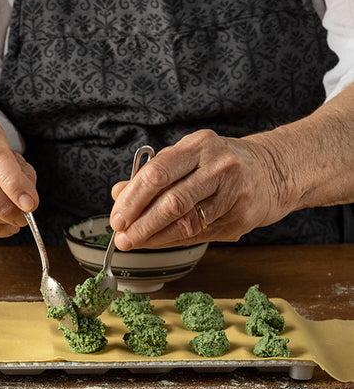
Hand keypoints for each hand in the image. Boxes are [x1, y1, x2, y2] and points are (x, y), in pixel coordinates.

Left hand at [109, 130, 287, 248]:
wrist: (273, 171)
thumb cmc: (219, 165)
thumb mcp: (187, 158)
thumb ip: (152, 176)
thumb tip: (117, 193)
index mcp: (198, 146)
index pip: (156, 174)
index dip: (132, 200)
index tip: (116, 218)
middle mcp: (218, 165)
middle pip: (171, 200)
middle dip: (141, 224)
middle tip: (122, 238)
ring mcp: (233, 191)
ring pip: (186, 221)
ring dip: (155, 236)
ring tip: (137, 242)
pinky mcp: (242, 215)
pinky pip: (201, 233)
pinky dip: (175, 240)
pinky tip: (161, 241)